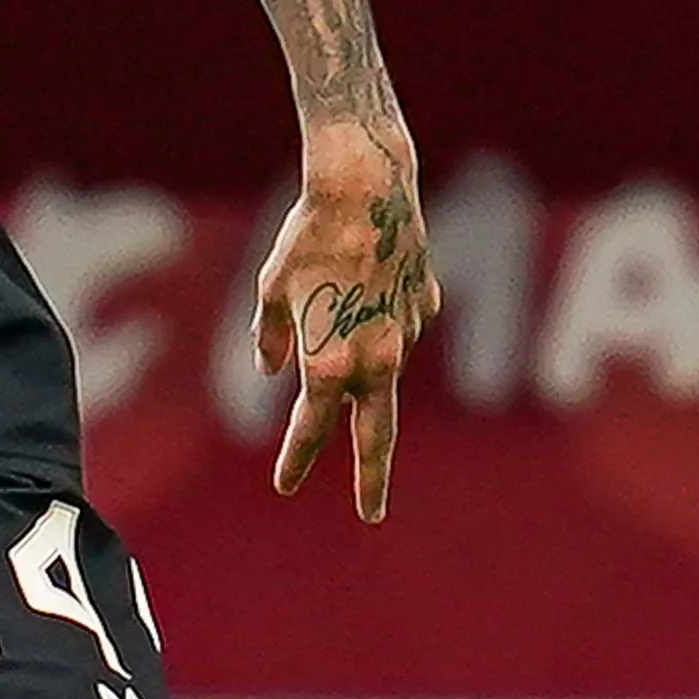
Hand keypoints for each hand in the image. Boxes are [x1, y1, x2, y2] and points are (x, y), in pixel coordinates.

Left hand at [252, 125, 436, 523]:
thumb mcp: (271, 289)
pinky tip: (367, 281)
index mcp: (330, 362)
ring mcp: (408, 334)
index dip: (296, 458)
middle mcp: (376, 358)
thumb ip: (271, 337)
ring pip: (382, 365)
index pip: (312, 428)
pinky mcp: (427, 306)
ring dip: (362, 354)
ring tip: (339, 293)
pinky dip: (380, 315)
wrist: (367, 186)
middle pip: (376, 436)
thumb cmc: (308, 237)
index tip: (284, 485)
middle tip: (372, 513)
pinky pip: (400, 324)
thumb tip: (273, 369)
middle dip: (372, 479)